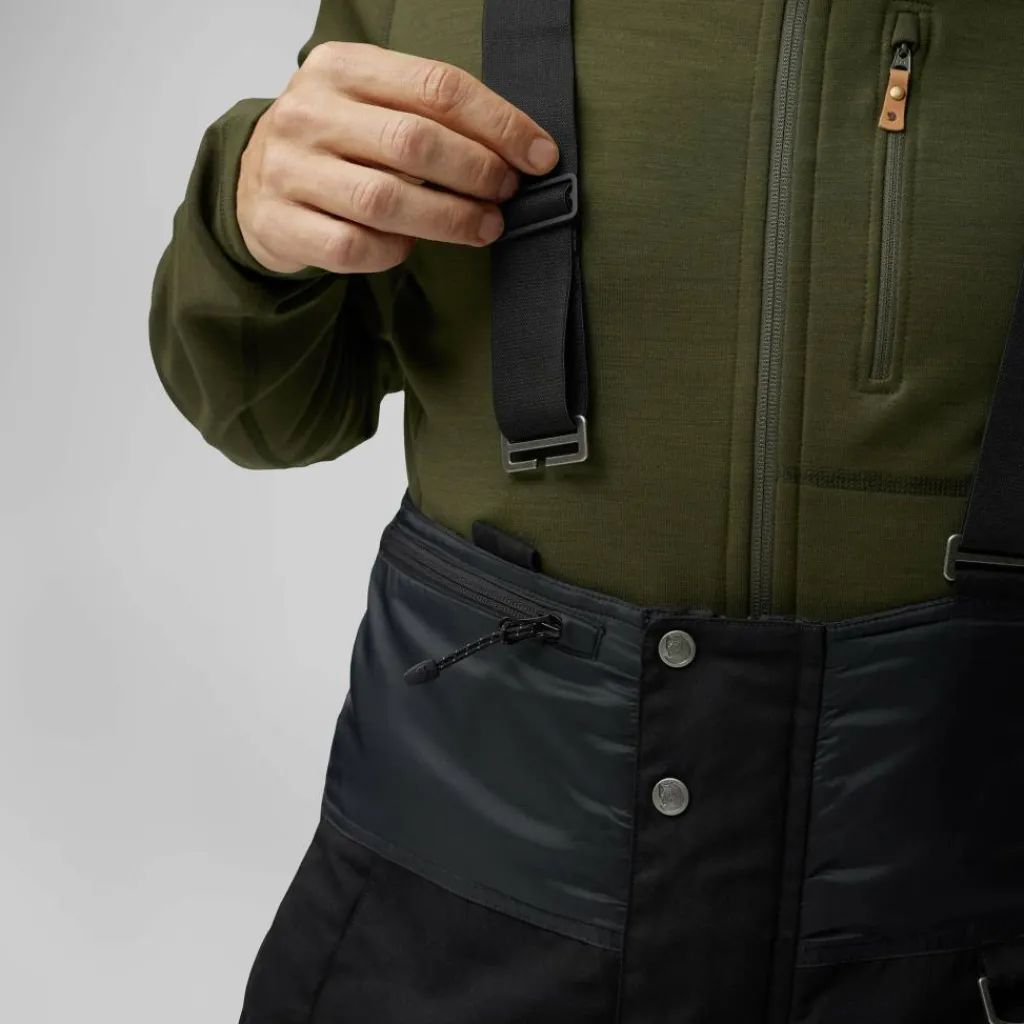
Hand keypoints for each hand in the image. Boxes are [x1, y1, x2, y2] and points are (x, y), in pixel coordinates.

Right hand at [236, 41, 560, 274]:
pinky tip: (410, 247)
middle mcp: (309, 112)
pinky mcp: (281, 224)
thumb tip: (517, 150)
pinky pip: (354, 247)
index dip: (499, 124)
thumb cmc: (336, 144)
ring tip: (486, 226)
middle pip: (414, 141)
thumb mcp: (371, 104)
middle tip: (508, 193)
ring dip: (450, 218)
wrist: (253, 184)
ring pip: (385, 200)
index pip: (437, 86)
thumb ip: (429, 114)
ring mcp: (290, 170)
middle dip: (478, 171)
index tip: (540, 155)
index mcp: (341, 68)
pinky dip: (393, 251)